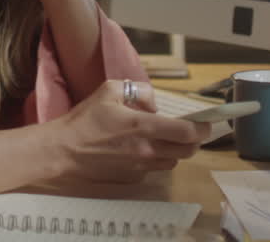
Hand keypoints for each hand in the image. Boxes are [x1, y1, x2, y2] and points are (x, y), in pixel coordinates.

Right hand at [47, 80, 209, 184]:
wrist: (63, 152)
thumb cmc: (84, 121)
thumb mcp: (109, 90)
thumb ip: (138, 90)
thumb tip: (152, 101)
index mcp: (143, 127)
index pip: (188, 132)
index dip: (203, 128)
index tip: (206, 122)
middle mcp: (147, 151)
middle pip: (187, 151)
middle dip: (194, 140)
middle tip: (189, 130)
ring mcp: (140, 167)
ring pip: (172, 162)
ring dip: (175, 150)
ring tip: (163, 139)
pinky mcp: (131, 178)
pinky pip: (153, 170)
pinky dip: (154, 160)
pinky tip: (140, 150)